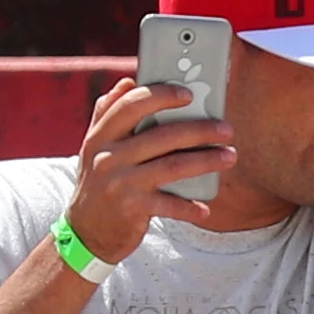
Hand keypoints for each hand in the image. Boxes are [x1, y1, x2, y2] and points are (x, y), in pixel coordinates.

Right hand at [61, 75, 234, 263]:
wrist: (84, 231)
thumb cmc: (98, 182)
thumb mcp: (93, 147)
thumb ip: (107, 113)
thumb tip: (127, 81)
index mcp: (100, 136)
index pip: (131, 105)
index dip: (161, 96)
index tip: (189, 94)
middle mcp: (108, 156)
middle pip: (162, 135)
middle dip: (199, 129)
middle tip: (226, 128)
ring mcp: (121, 183)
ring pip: (173, 166)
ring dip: (206, 161)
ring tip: (229, 156)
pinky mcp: (132, 209)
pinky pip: (170, 204)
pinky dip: (190, 207)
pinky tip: (205, 208)